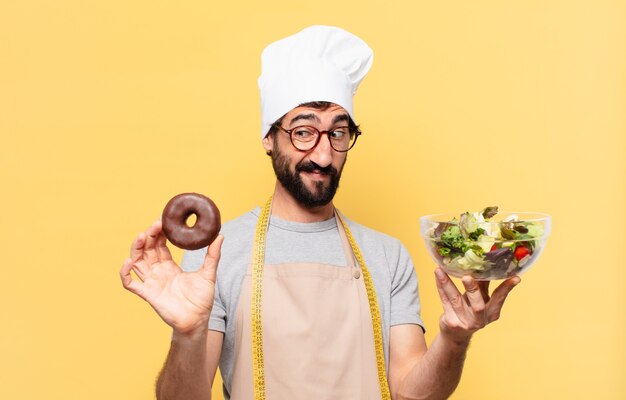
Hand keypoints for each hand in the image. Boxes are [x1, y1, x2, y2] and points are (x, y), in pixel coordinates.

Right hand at [120, 220, 223, 334]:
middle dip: (148, 236)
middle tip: (155, 224)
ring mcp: (151, 282)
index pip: (159, 245)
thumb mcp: (208, 273)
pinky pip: (130, 284)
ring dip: (136, 248)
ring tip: (141, 236)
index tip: (163, 221)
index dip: (159, 233)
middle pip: (146, 250)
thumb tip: (219, 235)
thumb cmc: (202, 299)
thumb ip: (213, 255)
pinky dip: (125, 273)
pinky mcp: (147, 294)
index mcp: (169, 266)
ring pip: (136, 262)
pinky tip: (128, 262)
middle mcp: (158, 272)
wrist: (198, 321)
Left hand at [434, 267, 519, 343]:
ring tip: (440, 270)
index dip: (506, 288)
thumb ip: (483, 285)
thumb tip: (486, 263)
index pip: (499, 298)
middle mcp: (480, 319)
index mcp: (492, 313)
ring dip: (447, 283)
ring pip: (455, 300)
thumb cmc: (470, 311)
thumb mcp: (480, 300)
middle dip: (472, 290)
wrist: (456, 334)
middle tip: (466, 277)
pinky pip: (444, 301)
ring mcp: (464, 322)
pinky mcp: (450, 322)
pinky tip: (437, 275)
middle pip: (478, 305)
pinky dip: (440, 287)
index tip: (515, 278)